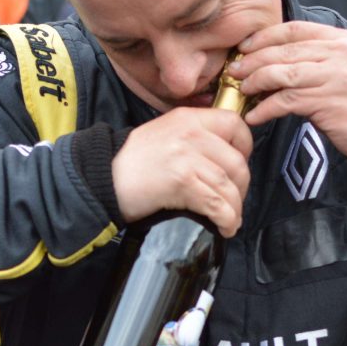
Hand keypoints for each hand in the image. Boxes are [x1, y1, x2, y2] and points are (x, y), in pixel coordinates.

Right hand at [112, 108, 252, 236]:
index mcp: (188, 118)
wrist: (101, 177)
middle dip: (241, 187)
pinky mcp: (181, 181)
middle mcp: (191, 133)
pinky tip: (225, 227)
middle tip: (233, 200)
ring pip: (229, 185)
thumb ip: (194, 138)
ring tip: (230, 220)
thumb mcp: (165, 134)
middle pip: (237, 161)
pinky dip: (227, 219)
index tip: (240, 166)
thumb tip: (224, 157)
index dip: (245, 147)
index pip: (235, 124)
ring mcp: (186, 156)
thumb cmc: (132, 163)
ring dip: (235, 208)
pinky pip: (217, 203)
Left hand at [229, 22, 346, 163]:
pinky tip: (254, 116)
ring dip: (256, 82)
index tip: (245, 47)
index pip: (294, 30)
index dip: (264, 37)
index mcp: (341, 40)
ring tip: (243, 90)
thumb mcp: (345, 67)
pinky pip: (286, 101)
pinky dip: (265, 109)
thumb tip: (272, 60)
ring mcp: (334, 77)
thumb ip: (317, 57)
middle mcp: (338, 54)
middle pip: (284, 51)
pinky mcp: (327, 102)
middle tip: (234, 70)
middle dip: (253, 60)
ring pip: (282, 73)